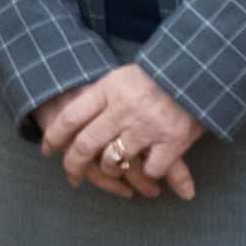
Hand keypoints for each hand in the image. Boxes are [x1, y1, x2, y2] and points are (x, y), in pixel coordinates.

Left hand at [34, 63, 198, 199]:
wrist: (199, 71)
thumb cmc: (157, 75)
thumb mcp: (123, 77)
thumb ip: (101, 97)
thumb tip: (70, 121)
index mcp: (110, 88)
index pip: (71, 116)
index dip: (55, 135)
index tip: (47, 149)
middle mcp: (124, 109)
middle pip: (86, 145)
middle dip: (74, 165)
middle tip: (71, 175)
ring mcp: (147, 126)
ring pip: (113, 161)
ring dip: (111, 170)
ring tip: (114, 169)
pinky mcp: (171, 141)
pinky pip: (149, 170)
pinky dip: (148, 174)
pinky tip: (151, 170)